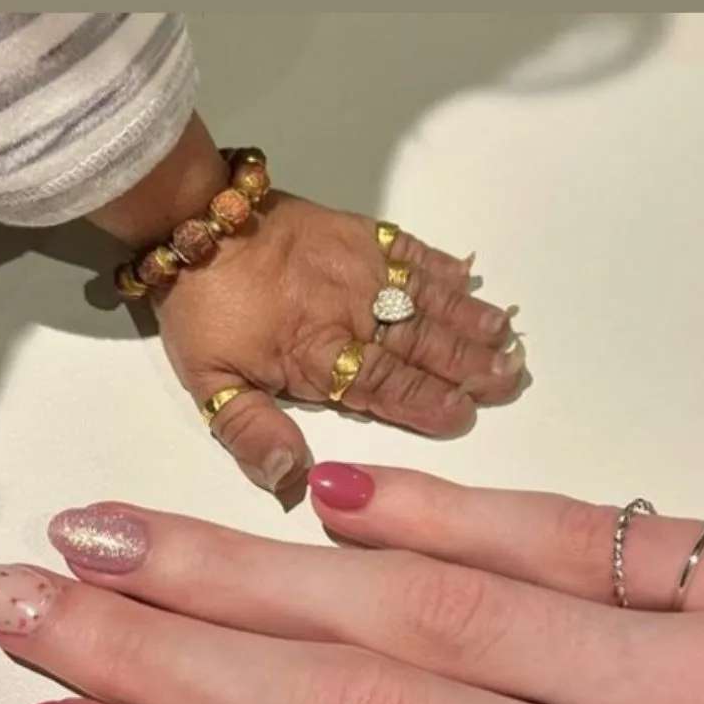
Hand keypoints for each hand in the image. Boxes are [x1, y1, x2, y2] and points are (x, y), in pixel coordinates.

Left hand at [154, 192, 522, 494]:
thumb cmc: (204, 310)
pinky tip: (471, 278)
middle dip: (468, 363)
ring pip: (426, 300)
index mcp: (318, 354)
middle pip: (420, 344)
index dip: (426, 401)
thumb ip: (252, 433)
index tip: (465, 413)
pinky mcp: (359, 232)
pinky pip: (412, 250)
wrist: (193, 223)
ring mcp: (360, 268)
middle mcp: (350, 312)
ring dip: (469, 319)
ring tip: (507, 336)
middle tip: (510, 377)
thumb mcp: (208, 384)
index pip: (383, 385)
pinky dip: (443, 265)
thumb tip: (292, 480)